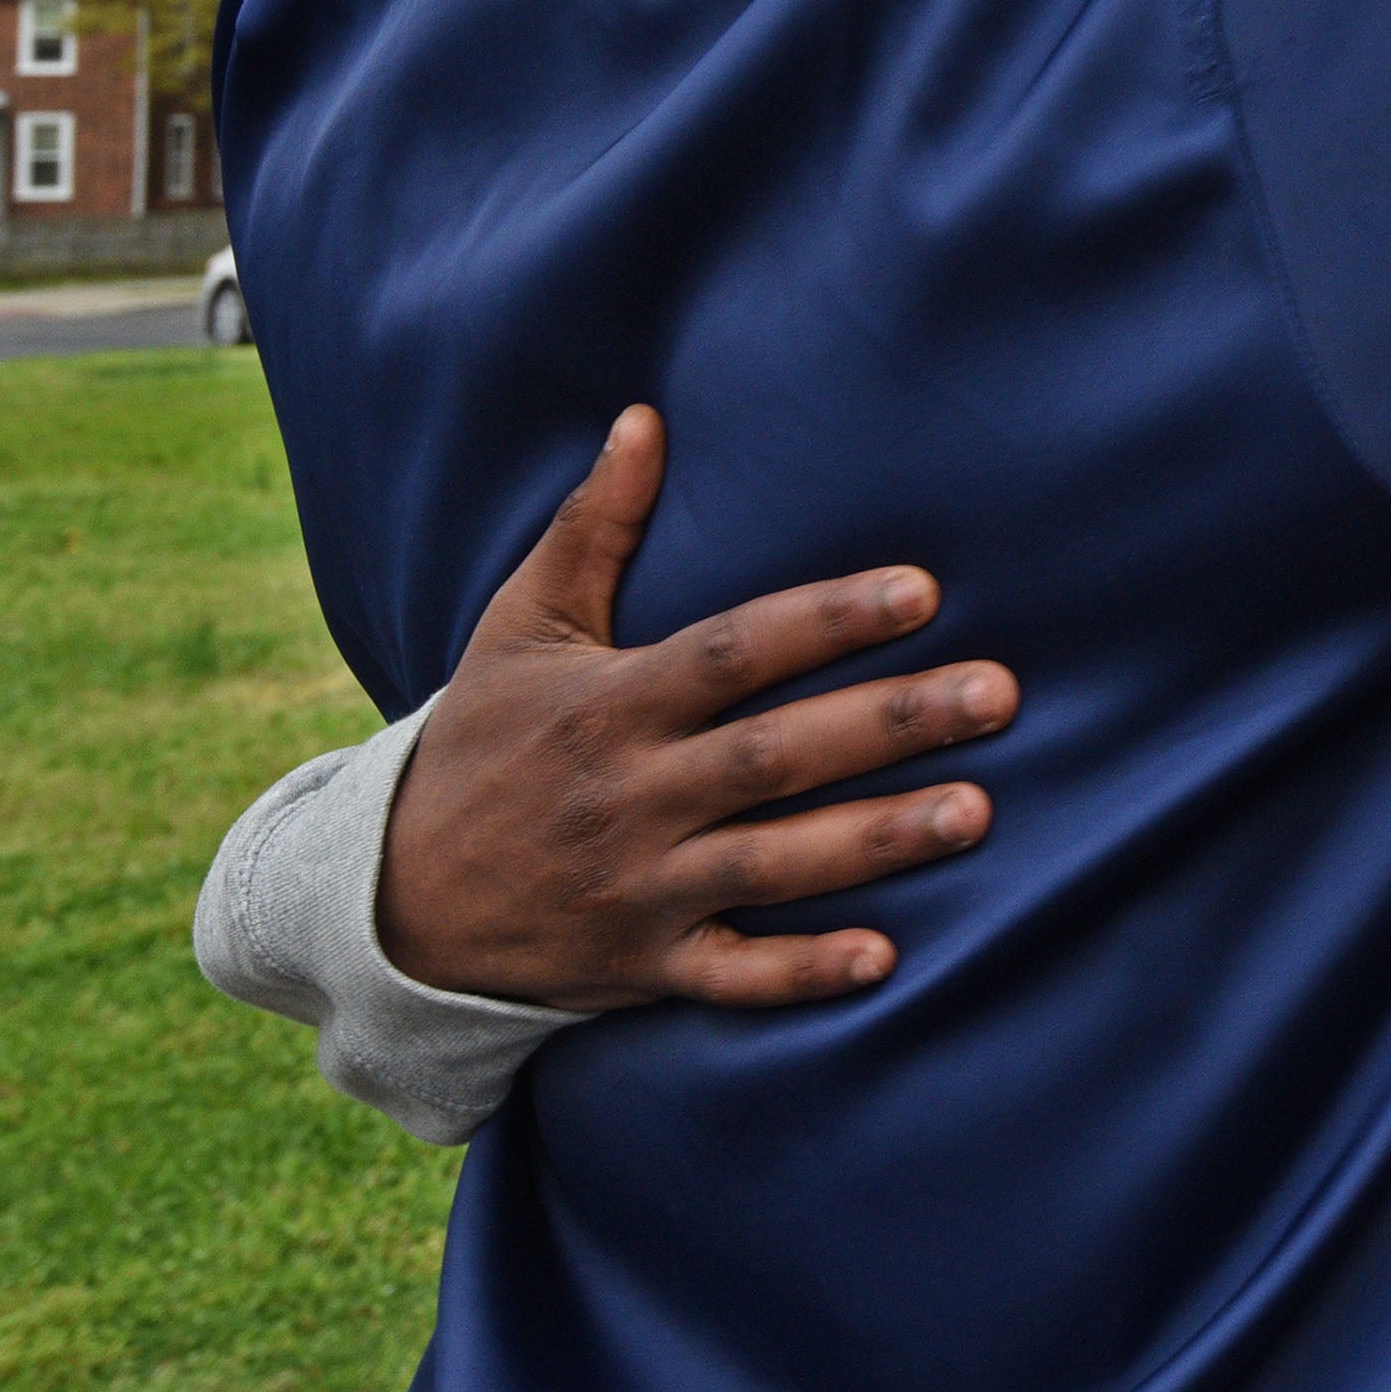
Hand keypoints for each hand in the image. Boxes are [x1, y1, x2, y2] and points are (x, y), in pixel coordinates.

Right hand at [375, 407, 1019, 1010]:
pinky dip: (802, 973)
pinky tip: (885, 958)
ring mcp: (640, 886)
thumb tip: (645, 415)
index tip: (924, 589)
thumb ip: (592, 526)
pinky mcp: (644, 965)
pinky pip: (733, 976)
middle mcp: (632, 793)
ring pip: (774, 862)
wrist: (390, 899)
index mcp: (612, 702)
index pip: (735, 651)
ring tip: (979, 809)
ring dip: (878, 840)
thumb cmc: (480, 743)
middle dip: (891, 723)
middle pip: (777, 753)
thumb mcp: (518, 627)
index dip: (827, 619)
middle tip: (1001, 693)